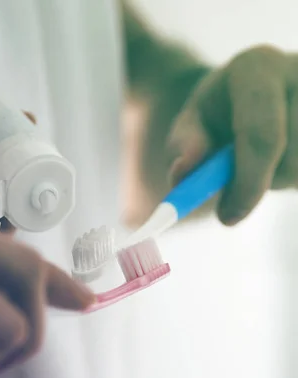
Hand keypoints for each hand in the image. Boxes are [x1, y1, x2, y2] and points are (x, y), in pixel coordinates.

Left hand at [166, 45, 297, 224]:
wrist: (246, 92)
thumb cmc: (215, 113)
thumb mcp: (189, 125)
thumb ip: (183, 147)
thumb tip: (183, 172)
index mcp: (257, 69)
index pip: (261, 136)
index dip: (247, 182)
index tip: (227, 217)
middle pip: (292, 157)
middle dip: (262, 183)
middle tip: (234, 190)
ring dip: (281, 180)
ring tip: (259, 161)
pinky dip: (295, 176)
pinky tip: (282, 158)